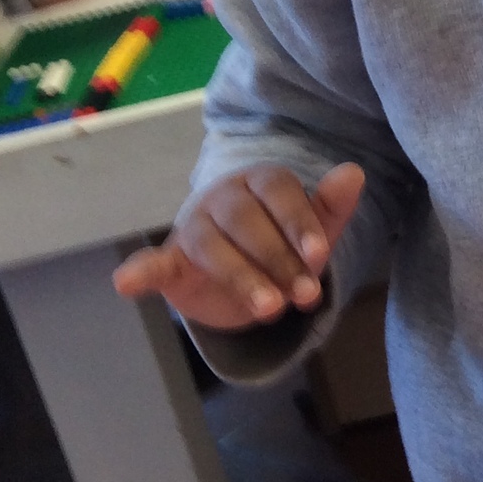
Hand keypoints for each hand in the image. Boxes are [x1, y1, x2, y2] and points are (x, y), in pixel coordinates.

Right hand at [113, 163, 365, 332]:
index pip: (278, 192)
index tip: (320, 256)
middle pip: (246, 220)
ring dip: (241, 276)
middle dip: (279, 259)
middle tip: (306, 296)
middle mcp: (224, 198)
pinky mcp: (171, 260)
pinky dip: (140, 272)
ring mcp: (194, 227)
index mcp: (260, 182)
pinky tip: (127, 283)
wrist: (243, 275)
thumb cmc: (282, 243)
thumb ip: (331, 206)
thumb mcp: (313, 231)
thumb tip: (355, 173)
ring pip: (212, 245)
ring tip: (270, 309)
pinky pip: (153, 262)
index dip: (299, 222)